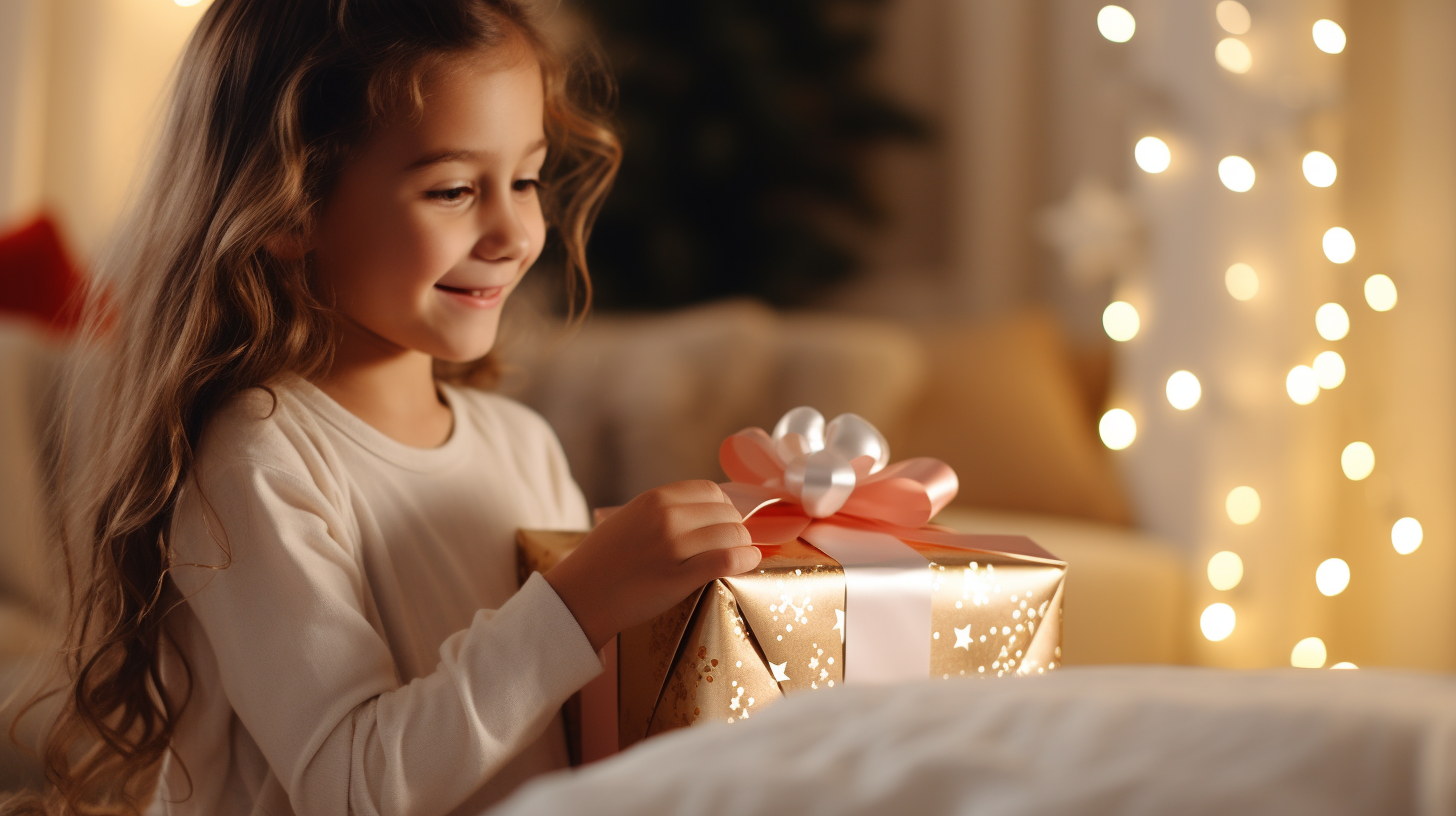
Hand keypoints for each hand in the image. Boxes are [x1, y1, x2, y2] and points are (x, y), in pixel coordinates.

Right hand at [544, 480, 761, 651]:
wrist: (580, 596)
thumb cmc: (604, 559)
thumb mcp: (631, 517)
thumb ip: (664, 510)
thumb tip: (708, 511)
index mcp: (655, 498)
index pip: (711, 491)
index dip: (724, 508)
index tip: (724, 522)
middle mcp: (666, 517)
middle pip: (726, 513)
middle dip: (736, 528)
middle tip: (733, 543)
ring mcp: (673, 547)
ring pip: (732, 535)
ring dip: (743, 545)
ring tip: (741, 554)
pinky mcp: (680, 577)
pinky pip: (728, 560)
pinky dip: (746, 559)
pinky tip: (750, 561)